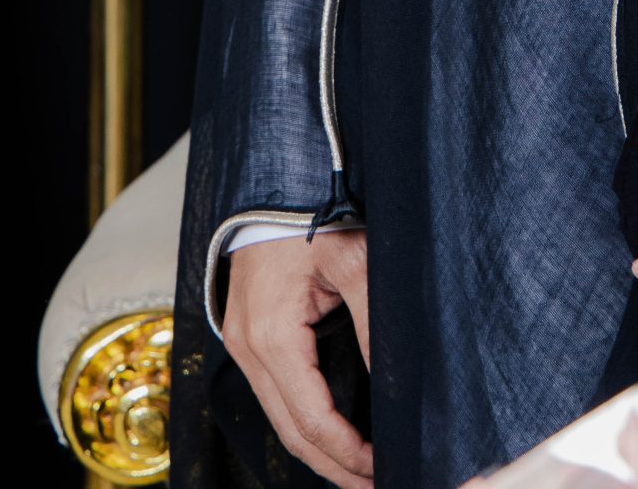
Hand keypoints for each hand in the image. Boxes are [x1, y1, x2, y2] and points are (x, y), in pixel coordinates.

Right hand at [223, 228, 372, 486]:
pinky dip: (302, 420)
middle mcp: (248, 347)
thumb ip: (374, 322)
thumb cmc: (312, 212)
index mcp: (272, 334)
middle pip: (291, 431)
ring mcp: (242, 343)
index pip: (311, 419)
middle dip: (334, 465)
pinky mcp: (246, 335)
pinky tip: (331, 431)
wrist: (271, 178)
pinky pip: (274, 393)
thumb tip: (396, 382)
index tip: (382, 467)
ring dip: (318, 448)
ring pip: (280, 417)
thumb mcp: (355, 261)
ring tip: (358, 469)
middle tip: (375, 482)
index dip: (348, 453)